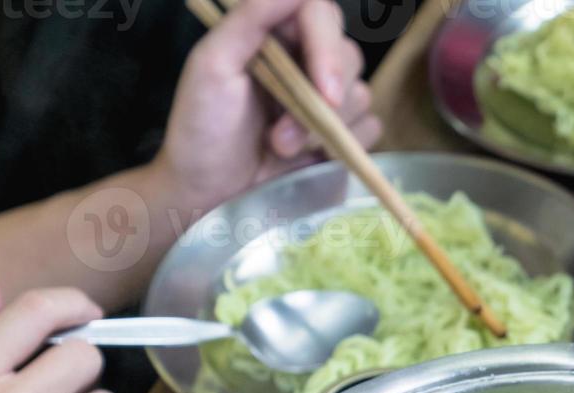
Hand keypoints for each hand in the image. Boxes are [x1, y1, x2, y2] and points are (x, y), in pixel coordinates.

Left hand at [150, 0, 378, 211]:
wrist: (211, 193)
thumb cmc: (202, 129)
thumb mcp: (212, 66)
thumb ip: (249, 19)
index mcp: (273, 33)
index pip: (320, 15)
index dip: (327, 50)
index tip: (323, 92)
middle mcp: (304, 59)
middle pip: (348, 55)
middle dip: (320, 101)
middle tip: (281, 136)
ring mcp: (326, 97)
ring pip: (361, 95)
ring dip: (322, 130)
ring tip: (281, 148)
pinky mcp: (344, 132)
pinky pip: (370, 128)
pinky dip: (344, 145)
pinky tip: (309, 158)